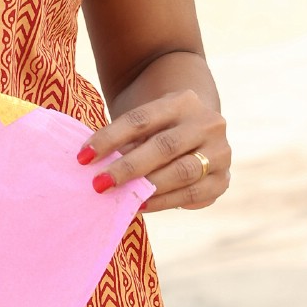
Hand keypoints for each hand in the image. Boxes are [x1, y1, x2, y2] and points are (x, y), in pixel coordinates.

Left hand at [77, 89, 229, 213]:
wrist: (197, 127)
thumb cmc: (159, 126)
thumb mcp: (146, 121)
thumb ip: (128, 140)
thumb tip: (99, 168)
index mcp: (182, 100)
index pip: (140, 119)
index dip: (110, 138)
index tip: (83, 157)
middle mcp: (207, 123)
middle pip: (163, 146)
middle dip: (128, 168)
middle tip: (99, 184)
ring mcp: (221, 152)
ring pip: (182, 173)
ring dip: (148, 189)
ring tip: (121, 199)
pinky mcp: (223, 180)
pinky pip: (193, 195)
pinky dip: (165, 202)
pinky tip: (142, 206)